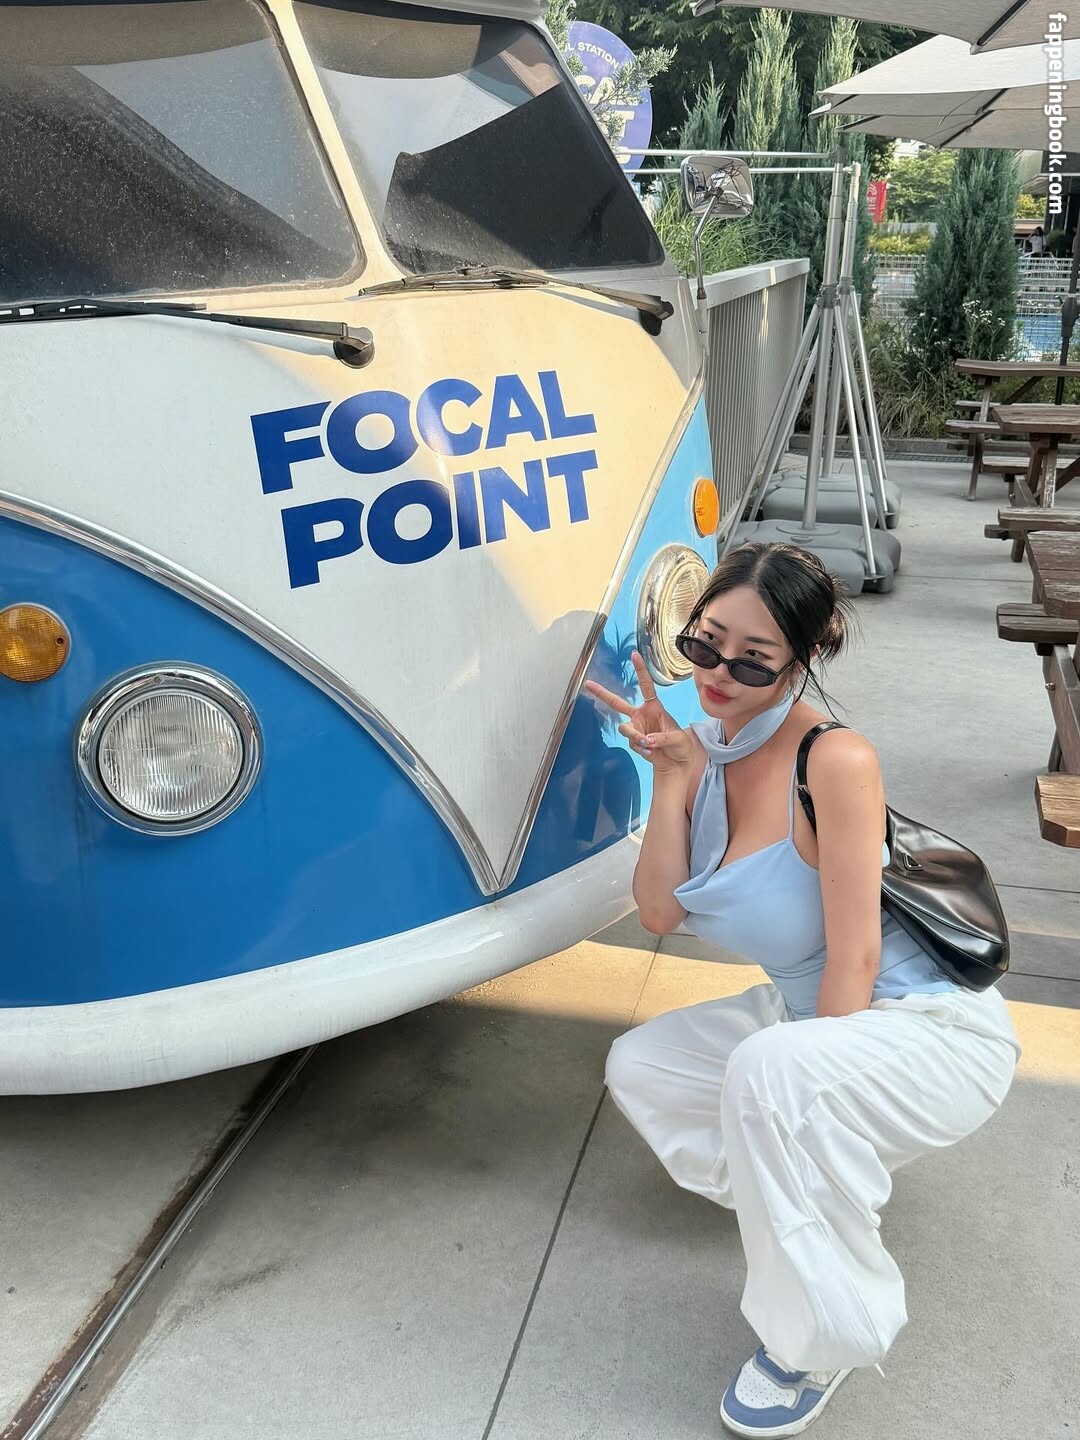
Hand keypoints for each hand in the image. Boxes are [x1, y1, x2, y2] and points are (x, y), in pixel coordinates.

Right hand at [584, 650, 693, 772]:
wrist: (678, 762)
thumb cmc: (681, 745)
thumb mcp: (677, 739)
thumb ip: (661, 738)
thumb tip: (645, 740)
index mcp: (654, 707)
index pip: (646, 686)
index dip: (640, 670)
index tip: (634, 654)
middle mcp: (641, 716)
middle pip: (617, 703)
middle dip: (602, 693)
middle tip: (588, 684)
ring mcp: (636, 729)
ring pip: (625, 728)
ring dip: (634, 736)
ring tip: (647, 744)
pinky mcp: (634, 742)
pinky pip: (632, 743)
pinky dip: (641, 748)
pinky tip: (651, 753)